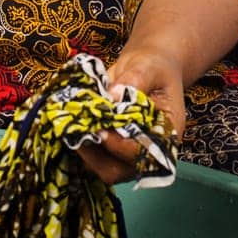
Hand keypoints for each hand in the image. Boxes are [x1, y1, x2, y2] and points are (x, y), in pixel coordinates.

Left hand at [75, 46, 185, 185]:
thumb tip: (112, 96)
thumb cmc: (154, 67)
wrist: (145, 67)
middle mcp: (146, 150)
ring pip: (101, 167)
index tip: (100, 131)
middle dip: (96, 155)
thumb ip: (134, 81)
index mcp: (166, 135)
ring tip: (71, 126)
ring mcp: (125, 152)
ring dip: (84, 150)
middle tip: (78, 131)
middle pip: (120, 170)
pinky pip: (92, 156)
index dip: (121, 147)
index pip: (144, 154)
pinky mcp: (108, 148)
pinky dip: (79, 144)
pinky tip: (71, 124)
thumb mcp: (148, 67)